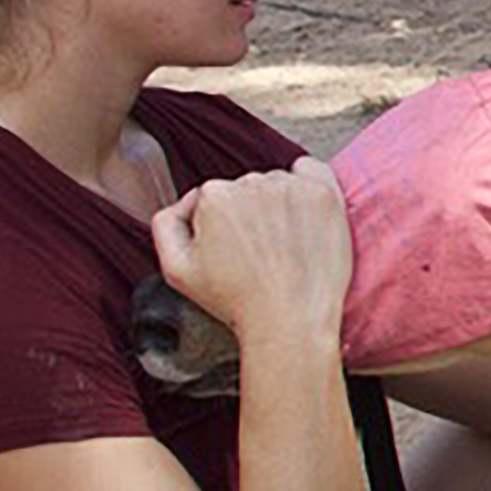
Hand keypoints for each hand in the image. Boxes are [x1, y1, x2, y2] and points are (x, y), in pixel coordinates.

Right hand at [151, 158, 350, 347]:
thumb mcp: (176, 269)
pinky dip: (307, 183)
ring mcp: (291, 187)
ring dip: (278, 205)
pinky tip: (304, 213)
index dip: (221, 227)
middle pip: (246, 189)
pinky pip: (312, 170)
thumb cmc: (237, 299)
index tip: (232, 250)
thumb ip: (166, 224)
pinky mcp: (324, 194)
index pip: (213, 198)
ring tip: (283, 245)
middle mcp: (251, 183)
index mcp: (213, 195)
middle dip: (250, 215)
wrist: (290, 320)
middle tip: (258, 253)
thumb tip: (186, 203)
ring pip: (277, 184)